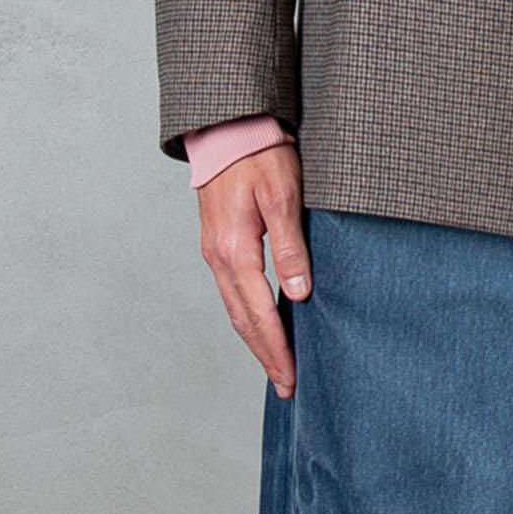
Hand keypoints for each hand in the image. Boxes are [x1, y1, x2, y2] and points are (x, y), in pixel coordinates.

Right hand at [196, 142, 312, 398]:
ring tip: (276, 364)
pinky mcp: (219, 242)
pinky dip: (247, 315)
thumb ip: (290, 245)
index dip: (276, 348)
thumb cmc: (260, 156)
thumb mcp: (283, 196)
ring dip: (255, 339)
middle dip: (265, 354)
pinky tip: (262, 321)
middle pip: (241, 320)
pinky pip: (233, 290)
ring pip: (235, 308)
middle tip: (287, 385)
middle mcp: (218, 258)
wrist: (229, 128)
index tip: (292, 377)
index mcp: (235, 251)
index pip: (258, 313)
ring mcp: (215, 251)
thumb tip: (298, 294)